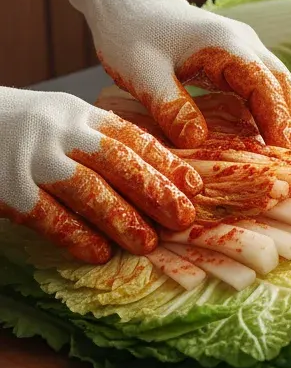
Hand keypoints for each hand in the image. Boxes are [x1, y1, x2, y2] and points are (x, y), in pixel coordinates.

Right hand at [0, 88, 199, 262]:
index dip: (166, 163)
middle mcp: (60, 133)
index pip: (132, 137)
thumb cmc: (24, 127)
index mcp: (81, 114)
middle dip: (155, 191)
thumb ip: (103, 139)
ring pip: (87, 190)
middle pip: (117, 162)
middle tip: (184, 218)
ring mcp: (33, 160)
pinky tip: (99, 252)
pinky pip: (46, 215)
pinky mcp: (7, 190)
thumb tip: (158, 172)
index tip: (194, 185)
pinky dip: (75, 235)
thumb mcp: (65, 119)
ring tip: (149, 243)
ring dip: (122, 219)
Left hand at [66, 0, 290, 150]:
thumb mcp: (142, 74)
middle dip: (289, 125)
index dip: (278, 123)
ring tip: (276, 156)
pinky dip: (267, 110)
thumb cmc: (130, 33)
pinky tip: (257, 136)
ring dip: (282, 118)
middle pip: (285, 85)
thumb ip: (171, 106)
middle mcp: (245, 42)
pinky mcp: (236, 55)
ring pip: (279, 84)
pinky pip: (263, 84)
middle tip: (287, 164)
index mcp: (226, 45)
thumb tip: (198, 142)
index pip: (267, 87)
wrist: (127, 1)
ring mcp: (244, 47)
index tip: (282, 156)